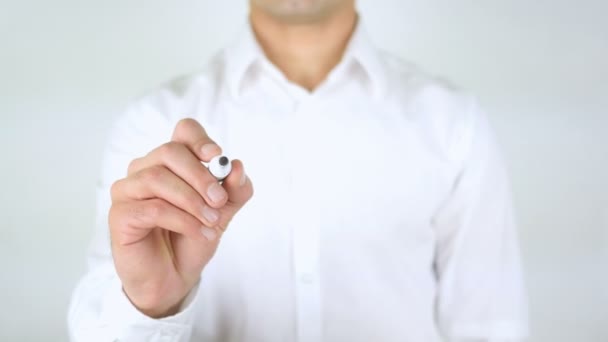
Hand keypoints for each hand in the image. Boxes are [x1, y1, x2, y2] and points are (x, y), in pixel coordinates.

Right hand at [108, 118, 252, 317]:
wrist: (174, 277)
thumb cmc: (192, 237)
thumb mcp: (222, 212)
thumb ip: (235, 190)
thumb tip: (236, 166)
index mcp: (171, 161)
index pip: (183, 131)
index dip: (200, 140)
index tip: (217, 157)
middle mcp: (145, 168)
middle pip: (170, 151)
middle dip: (200, 176)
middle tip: (219, 200)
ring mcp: (128, 190)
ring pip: (158, 178)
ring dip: (192, 201)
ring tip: (211, 223)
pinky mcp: (119, 214)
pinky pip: (152, 208)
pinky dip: (182, 220)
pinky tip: (199, 233)